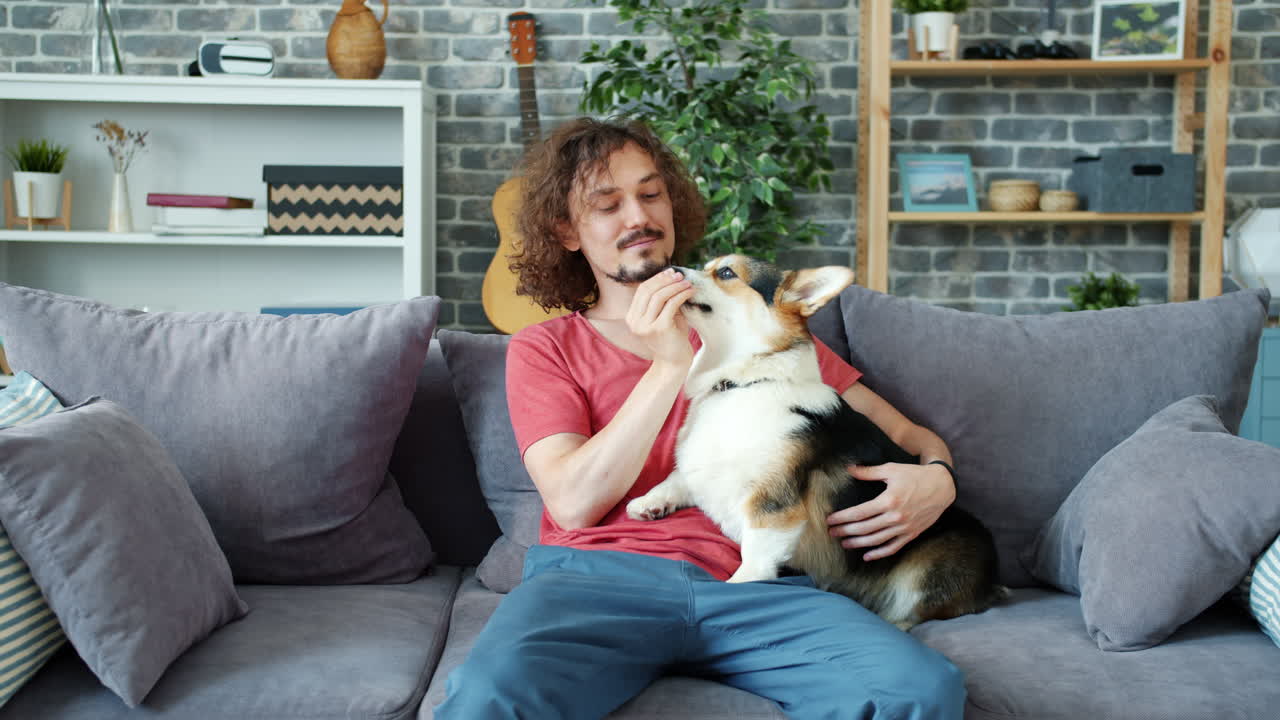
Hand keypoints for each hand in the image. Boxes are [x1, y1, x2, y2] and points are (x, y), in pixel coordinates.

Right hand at [627, 268, 695, 367]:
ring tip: (687, 283)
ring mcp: (645, 326)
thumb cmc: (671, 338)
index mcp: (632, 317)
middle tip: (680, 275)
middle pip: (648, 290)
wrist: (674, 362)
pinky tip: (690, 292)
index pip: (642, 290)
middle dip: (666, 280)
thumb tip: (672, 276)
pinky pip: (671, 304)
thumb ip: (663, 300)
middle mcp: (635, 321)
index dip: (656, 279)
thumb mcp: (663, 316)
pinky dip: (682, 295)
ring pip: (659, 296)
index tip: (670, 273)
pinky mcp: (659, 328)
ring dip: (675, 286)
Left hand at [827, 462, 955, 560]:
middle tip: (831, 532)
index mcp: (888, 500)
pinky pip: (893, 547)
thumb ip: (868, 472)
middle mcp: (895, 517)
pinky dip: (879, 554)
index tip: (830, 520)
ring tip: (844, 543)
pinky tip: (867, 556)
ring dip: (858, 543)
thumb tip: (848, 469)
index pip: (859, 513)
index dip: (842, 518)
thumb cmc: (915, 475)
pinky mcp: (912, 534)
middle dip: (845, 531)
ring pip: (876, 540)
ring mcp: (904, 528)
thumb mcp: (891, 469)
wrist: (942, 486)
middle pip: (864, 529)